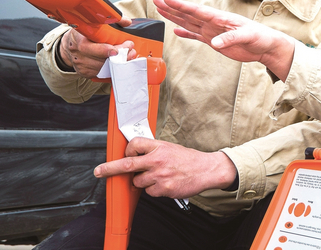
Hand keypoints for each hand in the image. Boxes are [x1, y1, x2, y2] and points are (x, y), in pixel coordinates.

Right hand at [59, 16, 135, 77]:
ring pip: (102, 68)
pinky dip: (113, 68)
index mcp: (77, 38)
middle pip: (99, 59)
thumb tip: (126, 22)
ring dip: (118, 63)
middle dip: (118, 56)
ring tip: (129, 55)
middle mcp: (77, 53)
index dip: (103, 50)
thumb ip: (110, 20)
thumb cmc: (84, 33)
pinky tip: (121, 62)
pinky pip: (101, 73)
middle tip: (130, 50)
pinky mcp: (85, 73)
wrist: (69, 45)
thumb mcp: (92, 22)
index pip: (87, 47)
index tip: (116, 50)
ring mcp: (80, 64)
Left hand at [93, 138, 236, 198]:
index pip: (134, 145)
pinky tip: (165, 183)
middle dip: (109, 168)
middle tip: (98, 171)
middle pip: (127, 165)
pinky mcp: (163, 188)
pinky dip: (154, 189)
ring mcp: (160, 175)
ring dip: (143, 182)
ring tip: (158, 176)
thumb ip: (153, 151)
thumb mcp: (170, 148)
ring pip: (138, 182)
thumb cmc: (188, 159)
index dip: (127, 150)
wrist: (206, 170)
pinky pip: (149, 192)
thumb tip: (135, 155)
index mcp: (159, 147)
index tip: (125, 155)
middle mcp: (158, 160)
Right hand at [154, 0, 294, 79]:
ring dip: (175, 16)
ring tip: (161, 10)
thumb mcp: (248, 37)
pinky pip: (196, 36)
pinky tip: (176, 30)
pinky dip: (185, 33)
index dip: (181, 5)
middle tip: (156, 0)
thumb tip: (216, 43)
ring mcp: (213, 31)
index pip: (197, 10)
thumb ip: (231, 38)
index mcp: (220, 18)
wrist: (266, 46)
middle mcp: (213, 23)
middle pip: (188, 13)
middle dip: (172, 7)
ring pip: (189, 22)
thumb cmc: (260, 37)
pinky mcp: (215, 41)